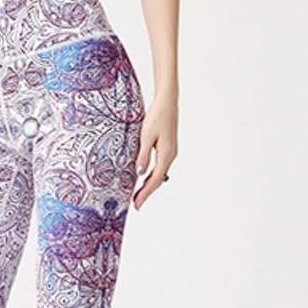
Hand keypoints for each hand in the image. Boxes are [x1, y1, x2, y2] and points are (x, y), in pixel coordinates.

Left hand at [133, 94, 176, 209]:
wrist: (167, 102)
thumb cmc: (157, 116)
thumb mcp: (146, 136)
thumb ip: (143, 155)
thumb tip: (140, 173)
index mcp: (166, 155)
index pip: (155, 180)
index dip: (145, 193)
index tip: (137, 204)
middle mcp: (170, 156)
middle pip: (158, 180)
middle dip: (147, 192)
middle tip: (136, 204)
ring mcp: (170, 152)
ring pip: (159, 174)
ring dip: (149, 184)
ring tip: (137, 194)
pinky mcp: (167, 148)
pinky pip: (160, 166)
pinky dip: (152, 175)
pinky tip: (144, 177)